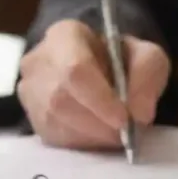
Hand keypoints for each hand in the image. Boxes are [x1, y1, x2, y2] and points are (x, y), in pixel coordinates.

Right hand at [18, 19, 170, 148]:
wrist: (101, 71)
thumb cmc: (122, 61)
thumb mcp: (147, 56)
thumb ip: (148, 75)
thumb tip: (139, 113)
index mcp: (64, 35)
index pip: (75, 71)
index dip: (100, 100)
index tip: (125, 119)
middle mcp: (38, 61)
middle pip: (61, 100)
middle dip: (99, 123)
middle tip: (126, 132)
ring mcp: (29, 91)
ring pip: (55, 122)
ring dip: (92, 135)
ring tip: (115, 133)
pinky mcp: (33, 118)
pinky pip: (53, 138)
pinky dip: (81, 143)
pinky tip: (98, 136)